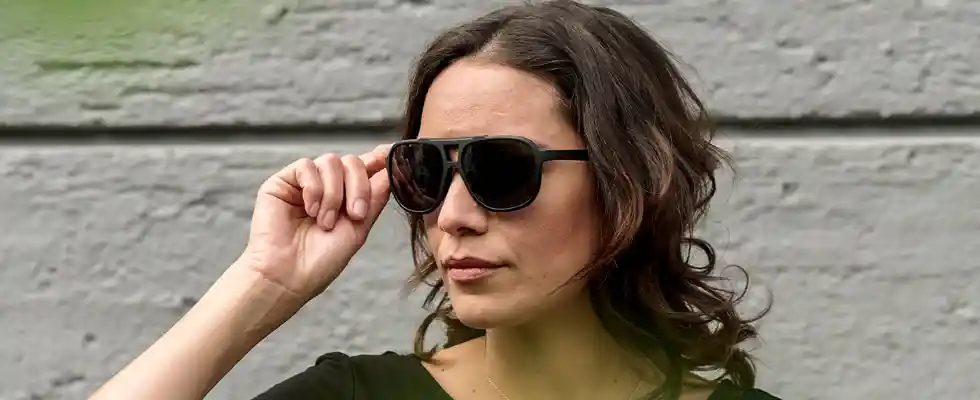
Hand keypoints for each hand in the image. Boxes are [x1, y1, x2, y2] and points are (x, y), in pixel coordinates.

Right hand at [237, 144, 391, 301]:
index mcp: (346, 197)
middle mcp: (326, 187)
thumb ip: (375, 197)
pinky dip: (314, 189)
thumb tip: (389, 169)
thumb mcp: (359, 228)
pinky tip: (310, 211)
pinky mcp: (283, 182)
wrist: (289, 276)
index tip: (391, 153)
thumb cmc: (321, 260)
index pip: (365, 168)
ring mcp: (305, 183)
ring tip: (325, 222)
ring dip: (334, 194)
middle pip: (352, 162)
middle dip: (359, 187)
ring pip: (331, 161)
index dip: (379, 158)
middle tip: (355, 215)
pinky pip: (306, 166)